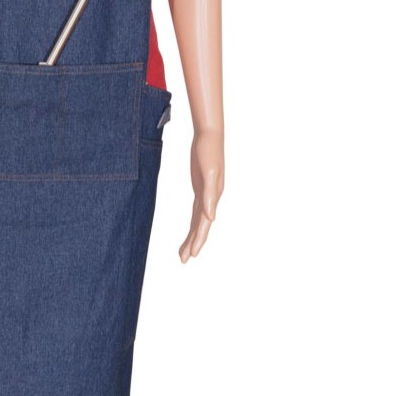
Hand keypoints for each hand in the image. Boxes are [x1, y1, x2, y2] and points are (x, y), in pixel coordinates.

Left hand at [179, 126, 223, 261]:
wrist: (209, 135)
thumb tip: (211, 217)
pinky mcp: (201, 187)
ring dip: (193, 236)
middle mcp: (211, 198)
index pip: (204, 224)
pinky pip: (197, 211)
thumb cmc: (209, 151)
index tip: (191, 255)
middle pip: (201, 226)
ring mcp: (206, 193)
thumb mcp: (209, 172)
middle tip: (183, 260)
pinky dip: (195, 222)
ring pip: (199, 220)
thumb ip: (210, 196)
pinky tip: (192, 229)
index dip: (198, 240)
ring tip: (184, 252)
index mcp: (213, 196)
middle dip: (193, 243)